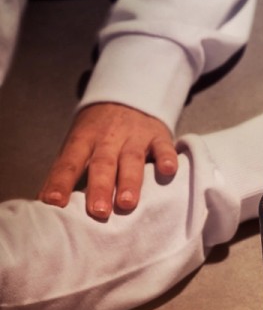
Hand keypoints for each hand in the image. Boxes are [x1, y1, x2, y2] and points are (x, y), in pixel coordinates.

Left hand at [39, 103, 178, 219]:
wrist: (127, 97)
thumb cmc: (99, 132)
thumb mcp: (79, 143)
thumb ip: (67, 170)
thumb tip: (47, 204)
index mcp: (83, 140)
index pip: (69, 162)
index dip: (61, 182)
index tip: (54, 204)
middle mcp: (108, 138)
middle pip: (103, 163)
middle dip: (100, 188)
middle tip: (98, 212)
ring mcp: (135, 136)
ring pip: (132, 159)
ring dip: (130, 181)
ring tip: (127, 203)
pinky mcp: (158, 136)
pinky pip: (163, 147)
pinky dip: (167, 158)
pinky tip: (168, 171)